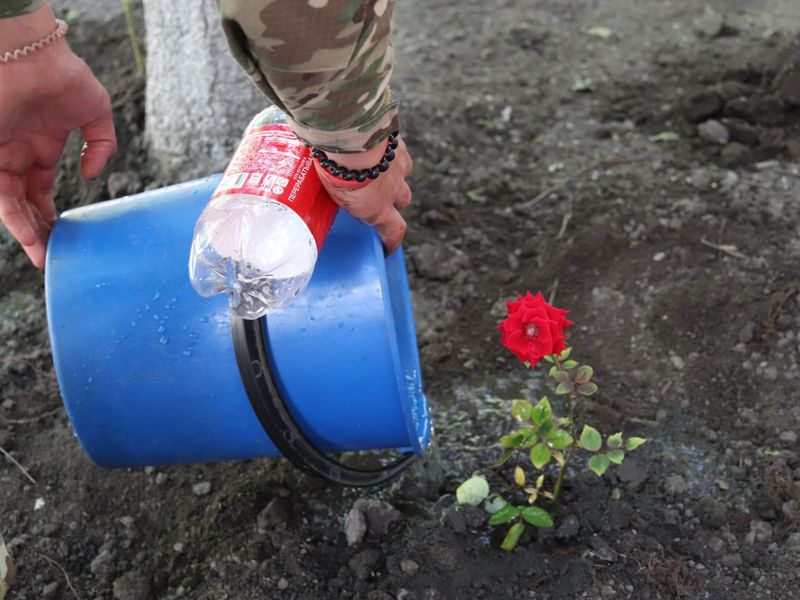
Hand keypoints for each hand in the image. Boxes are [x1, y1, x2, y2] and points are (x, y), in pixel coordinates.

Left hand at [0, 5, 115, 268]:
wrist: (36, 57)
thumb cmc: (63, 75)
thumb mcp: (97, 112)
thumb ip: (102, 145)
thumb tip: (93, 175)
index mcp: (42, 143)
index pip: (41, 186)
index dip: (49, 210)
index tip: (60, 232)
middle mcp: (19, 153)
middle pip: (25, 201)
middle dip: (39, 228)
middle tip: (51, 253)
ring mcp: (4, 156)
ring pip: (13, 205)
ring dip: (28, 232)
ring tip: (44, 256)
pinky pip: (3, 196)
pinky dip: (17, 219)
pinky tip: (34, 238)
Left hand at [314, 136, 412, 253]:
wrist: (352, 139)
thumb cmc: (336, 169)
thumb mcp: (332, 192)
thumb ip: (338, 197)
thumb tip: (321, 197)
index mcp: (377, 209)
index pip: (395, 231)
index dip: (393, 241)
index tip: (388, 248)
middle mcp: (393, 191)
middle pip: (404, 201)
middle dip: (395, 202)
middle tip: (377, 198)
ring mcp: (397, 168)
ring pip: (404, 178)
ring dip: (395, 178)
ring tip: (378, 172)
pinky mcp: (398, 147)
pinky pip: (400, 155)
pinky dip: (392, 156)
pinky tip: (380, 150)